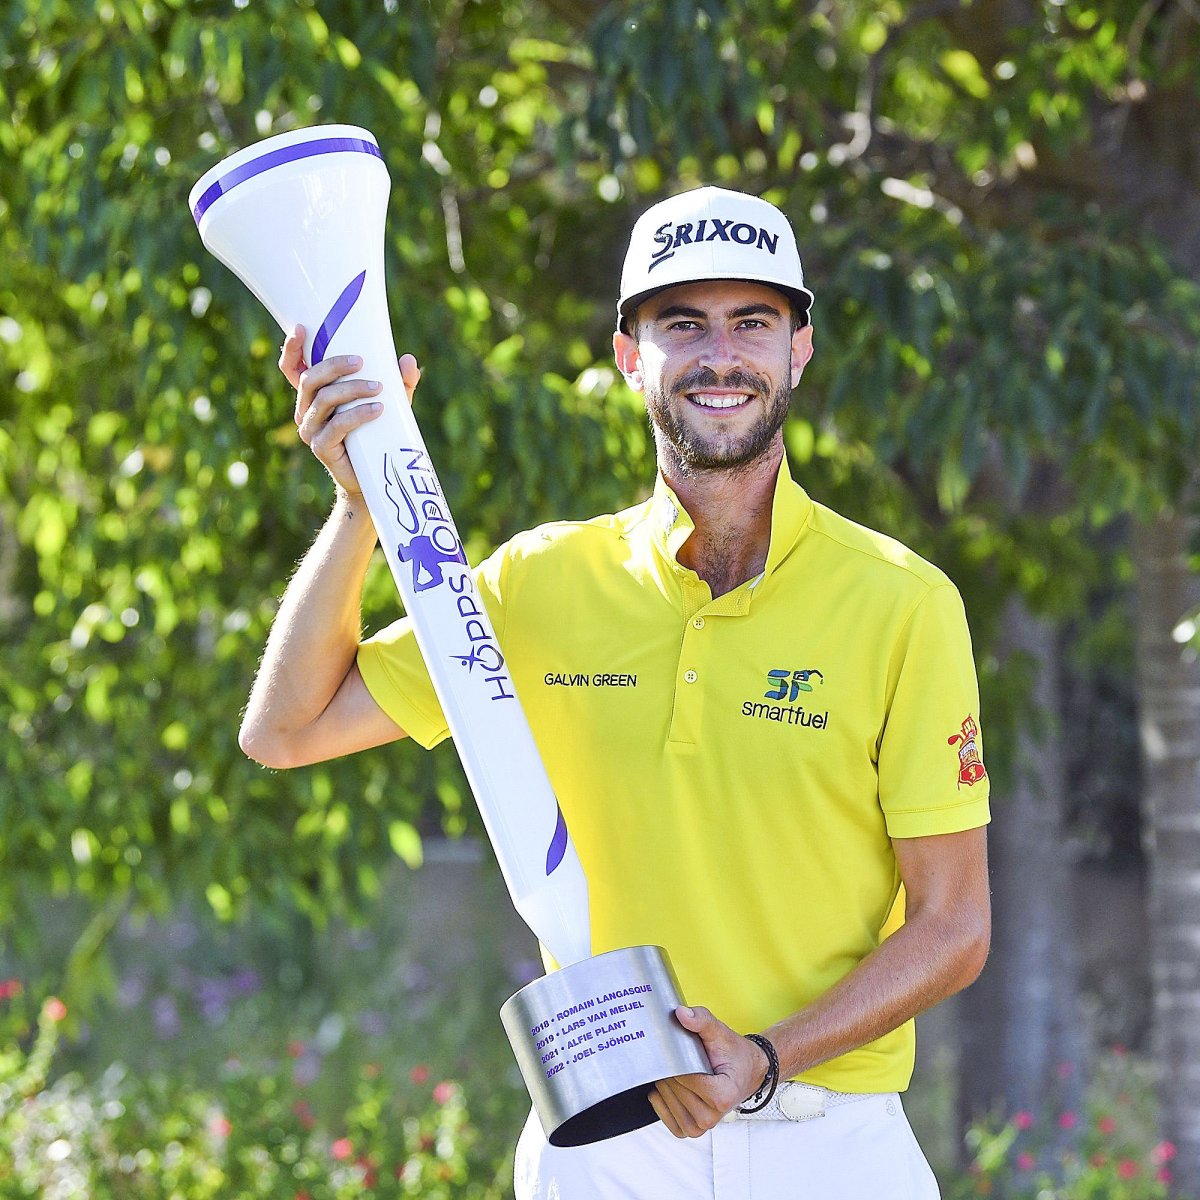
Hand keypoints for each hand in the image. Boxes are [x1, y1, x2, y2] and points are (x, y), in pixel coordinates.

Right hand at [278, 325, 420, 498]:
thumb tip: (408, 360)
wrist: (373, 476)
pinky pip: (337, 426)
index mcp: (314, 395)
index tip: (302, 329)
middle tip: (361, 361)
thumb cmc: (377, 434)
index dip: (291, 349)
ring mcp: (310, 430)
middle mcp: (306, 410)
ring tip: (379, 388)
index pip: (293, 369)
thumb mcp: (390, 403)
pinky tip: (377, 409)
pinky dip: (358, 415)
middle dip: (334, 365)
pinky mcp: (321, 448)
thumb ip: (399, 382)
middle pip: (310, 379)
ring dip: (352, 389)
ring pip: (324, 400)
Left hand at [648, 1006, 770, 1138]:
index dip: (677, 1061)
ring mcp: (701, 1126)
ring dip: (667, 1085)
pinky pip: (667, 1120)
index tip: (681, 1051)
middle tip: (682, 1060)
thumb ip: (701, 1020)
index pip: (685, 1078)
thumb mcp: (720, 1033)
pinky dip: (663, 1103)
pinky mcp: (692, 1130)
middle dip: (672, 1070)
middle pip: (674, 1089)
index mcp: (722, 1095)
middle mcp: (712, 1116)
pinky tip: (669, 1089)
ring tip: (679, 1072)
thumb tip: (682, 1014)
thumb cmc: (735, 1056)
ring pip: (668, 1102)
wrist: (746, 1072)